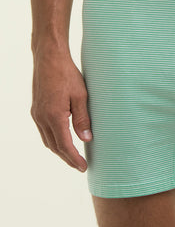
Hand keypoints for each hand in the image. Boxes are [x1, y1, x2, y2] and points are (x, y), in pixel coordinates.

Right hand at [31, 51, 91, 171]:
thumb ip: (83, 118)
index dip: (74, 158)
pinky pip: (44, 131)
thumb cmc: (67, 74)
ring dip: (60, 150)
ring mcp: (37, 113)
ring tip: (73, 157)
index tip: (83, 167)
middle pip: (54, 146)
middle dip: (67, 158)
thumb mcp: (81, 96)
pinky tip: (62, 140)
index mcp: (54, 116)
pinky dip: (54, 140)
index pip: (64, 145)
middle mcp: (42, 117)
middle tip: (80, 166)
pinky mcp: (36, 109)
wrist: (49, 58)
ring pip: (47, 140)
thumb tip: (86, 139)